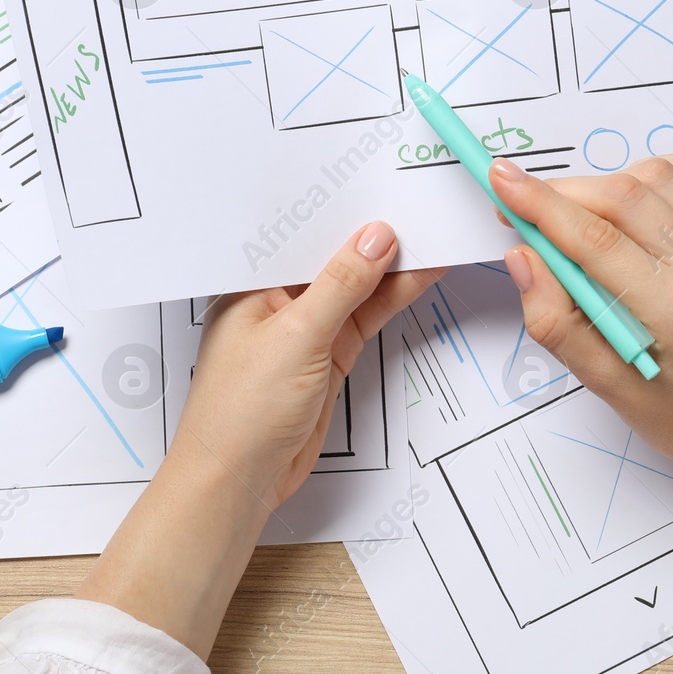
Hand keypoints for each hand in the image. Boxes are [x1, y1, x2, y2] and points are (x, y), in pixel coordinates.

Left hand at [175, 221, 444, 508]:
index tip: (381, 191)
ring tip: (434, 234)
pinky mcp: (328, 357)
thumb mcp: (296, 337)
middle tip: (418, 206)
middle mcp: (277, 301)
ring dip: (392, 268)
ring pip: (356, 289)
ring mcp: (306, 330)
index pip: (302, 236)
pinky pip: (364, 319)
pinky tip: (419, 277)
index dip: (341, 214)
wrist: (238, 482)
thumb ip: (340, 286)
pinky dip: (392, 300)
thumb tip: (375, 239)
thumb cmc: (239, 413)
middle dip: (373, 237)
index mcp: (251, 284)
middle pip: (333, 259)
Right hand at [489, 152, 672, 487]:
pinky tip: (629, 210)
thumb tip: (522, 259)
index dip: (541, 205)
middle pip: (622, 198)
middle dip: (560, 192)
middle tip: (523, 207)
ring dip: (603, 185)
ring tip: (581, 221)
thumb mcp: (606, 387)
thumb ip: (555, 322)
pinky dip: (648, 178)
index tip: (502, 182)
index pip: (596, 241)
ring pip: (654, 176)